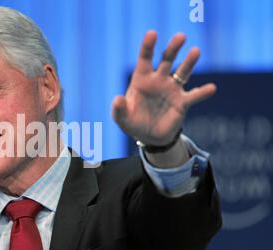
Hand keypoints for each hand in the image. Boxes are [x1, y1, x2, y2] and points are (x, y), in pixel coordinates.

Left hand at [111, 31, 216, 145]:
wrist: (148, 137)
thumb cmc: (132, 123)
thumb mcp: (121, 118)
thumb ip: (118, 109)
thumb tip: (117, 99)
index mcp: (142, 80)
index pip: (145, 59)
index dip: (148, 46)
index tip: (152, 33)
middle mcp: (159, 81)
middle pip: (167, 60)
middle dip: (173, 48)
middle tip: (180, 36)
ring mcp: (172, 90)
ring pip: (182, 72)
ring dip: (189, 62)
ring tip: (195, 51)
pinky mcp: (182, 103)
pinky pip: (194, 96)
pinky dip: (202, 92)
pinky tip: (211, 88)